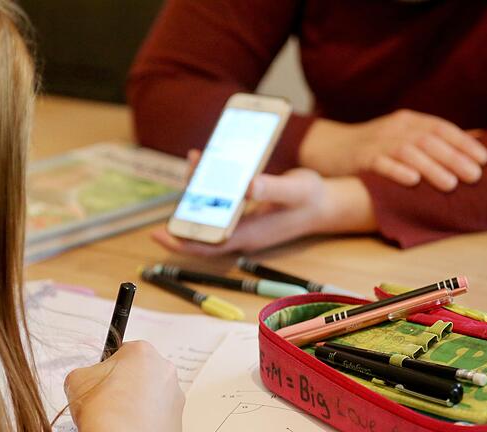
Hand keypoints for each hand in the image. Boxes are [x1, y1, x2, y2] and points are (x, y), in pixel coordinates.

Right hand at [64, 341, 183, 431]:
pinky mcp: (178, 417)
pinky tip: (132, 426)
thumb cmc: (105, 411)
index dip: (109, 370)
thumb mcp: (77, 380)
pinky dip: (147, 419)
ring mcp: (174, 393)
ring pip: (152, 393)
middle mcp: (164, 368)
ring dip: (138, 402)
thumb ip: (85, 371)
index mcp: (141, 351)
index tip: (102, 383)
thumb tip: (87, 378)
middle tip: (110, 401)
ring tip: (121, 417)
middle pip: (140, 372)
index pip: (122, 353)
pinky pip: (159, 413)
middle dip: (126, 384)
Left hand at [154, 168, 375, 255]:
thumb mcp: (296, 189)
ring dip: (199, 192)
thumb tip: (247, 186)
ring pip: (211, 214)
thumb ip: (273, 188)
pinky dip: (212, 187)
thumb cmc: (311, 199)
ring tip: (195, 162)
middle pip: (203, 228)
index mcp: (249, 234)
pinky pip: (221, 204)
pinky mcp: (246, 214)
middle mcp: (242, 233)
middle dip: (186, 208)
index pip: (208, 245)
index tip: (159, 234)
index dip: (182, 242)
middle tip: (184, 174)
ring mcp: (243, 225)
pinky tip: (210, 165)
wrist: (327, 204)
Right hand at [299, 109, 486, 191]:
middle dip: (454, 158)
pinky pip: (379, 163)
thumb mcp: (404, 136)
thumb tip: (479, 140)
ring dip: (432, 168)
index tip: (485, 159)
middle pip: (428, 140)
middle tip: (475, 176)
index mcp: (408, 121)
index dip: (464, 143)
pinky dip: (396, 171)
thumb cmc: (373, 146)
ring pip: (408, 152)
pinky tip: (412, 181)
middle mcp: (394, 128)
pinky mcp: (359, 158)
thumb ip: (436, 138)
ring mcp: (376, 142)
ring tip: (450, 185)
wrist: (328, 147)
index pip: (441, 128)